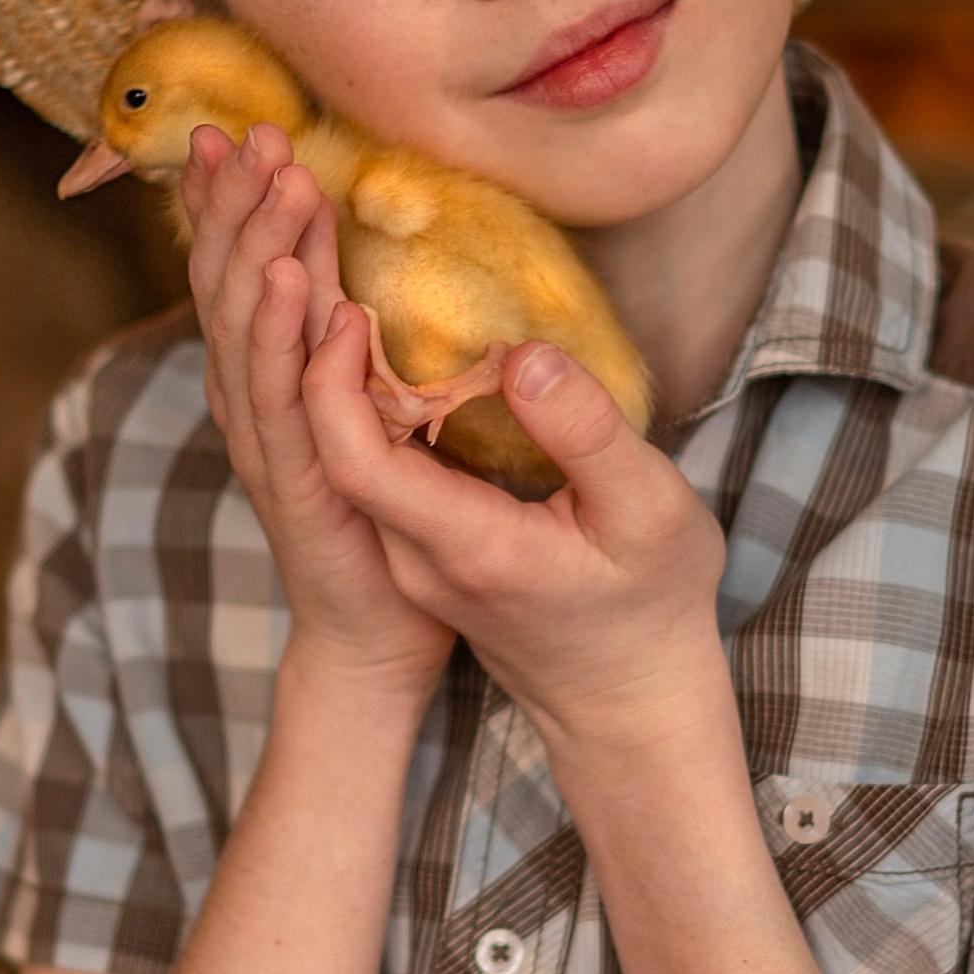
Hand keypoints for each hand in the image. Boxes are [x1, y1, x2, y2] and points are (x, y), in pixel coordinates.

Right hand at [181, 126, 453, 712]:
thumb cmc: (379, 521)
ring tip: (278, 182)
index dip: (226, 204)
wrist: (376, 635)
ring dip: (261, 249)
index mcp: (264, 381)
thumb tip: (357, 270)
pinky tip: (307, 285)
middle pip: (228, 287)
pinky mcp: (296, 486)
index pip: (236, 274)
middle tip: (249, 131)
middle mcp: (250, 404)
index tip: (235, 129)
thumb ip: (350, 345)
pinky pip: (288, 401)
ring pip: (247, 332)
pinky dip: (292, 338)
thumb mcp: (363, 412)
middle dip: (235, 206)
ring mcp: (267, 444)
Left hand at [300, 315, 731, 761]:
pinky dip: (368, 406)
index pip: (357, 463)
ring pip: (348, 460)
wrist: (631, 702)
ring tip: (352, 295)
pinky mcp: (423, 551)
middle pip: (333, 453)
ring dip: (339, 379)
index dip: (335, 381)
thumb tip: (521, 355)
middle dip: (319, 358)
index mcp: (468, 547)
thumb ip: (587, 434)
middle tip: (334, 271)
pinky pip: (375, 471)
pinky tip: (389, 349)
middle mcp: (419, 558)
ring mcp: (414, 560)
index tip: (352, 307)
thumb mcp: (650, 514)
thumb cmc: (653, 608)